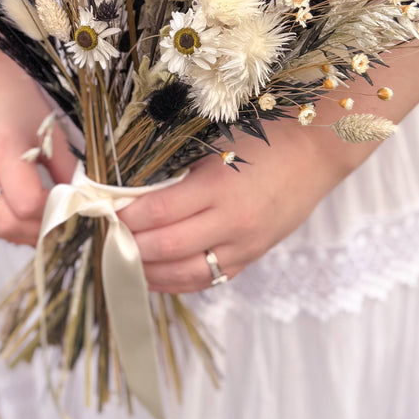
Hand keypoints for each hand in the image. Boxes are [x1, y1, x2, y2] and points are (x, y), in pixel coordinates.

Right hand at [0, 58, 74, 245]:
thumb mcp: (49, 129)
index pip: (27, 203)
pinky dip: (5, 222)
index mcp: (2, 149)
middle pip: (5, 224)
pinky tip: (25, 216)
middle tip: (63, 226)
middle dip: (37, 232)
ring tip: (46, 225)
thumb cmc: (17, 98)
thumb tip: (83, 203)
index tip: (74, 207)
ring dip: (20, 233)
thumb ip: (65, 169)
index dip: (54, 212)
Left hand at [123, 126, 358, 292]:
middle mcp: (230, 222)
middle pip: (165, 247)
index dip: (124, 217)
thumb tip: (133, 188)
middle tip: (104, 238)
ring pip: (184, 274)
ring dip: (148, 272)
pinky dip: (176, 281)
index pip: (157, 212)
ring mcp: (243, 245)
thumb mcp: (217, 145)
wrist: (317, 151)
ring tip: (122, 263)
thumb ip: (179, 169)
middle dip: (129, 246)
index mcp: (218, 186)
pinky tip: (155, 275)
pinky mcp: (251, 257)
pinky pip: (208, 279)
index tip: (102, 212)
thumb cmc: (264, 137)